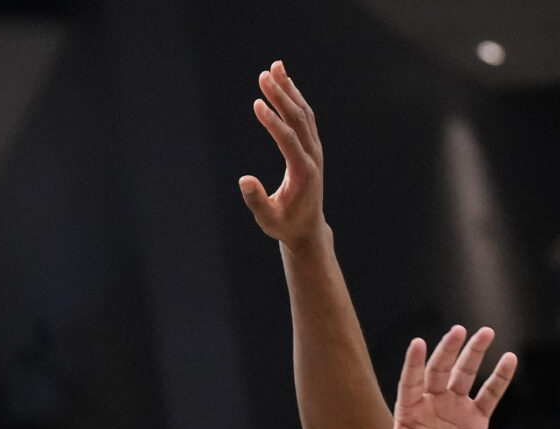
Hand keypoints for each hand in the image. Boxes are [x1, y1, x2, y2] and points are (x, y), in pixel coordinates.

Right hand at [239, 61, 325, 246]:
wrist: (307, 229)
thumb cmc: (284, 225)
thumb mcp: (267, 220)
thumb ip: (257, 201)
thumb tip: (244, 180)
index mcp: (303, 173)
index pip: (287, 140)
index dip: (272, 121)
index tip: (256, 103)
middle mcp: (313, 157)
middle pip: (298, 119)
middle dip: (281, 95)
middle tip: (264, 75)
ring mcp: (315, 150)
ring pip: (304, 113)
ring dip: (289, 89)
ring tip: (275, 67)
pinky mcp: (312, 147)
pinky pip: (305, 117)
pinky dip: (295, 98)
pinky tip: (284, 83)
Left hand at [341, 326, 515, 428]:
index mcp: (408, 411)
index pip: (411, 381)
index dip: (414, 364)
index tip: (418, 344)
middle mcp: (431, 405)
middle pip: (440, 371)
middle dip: (449, 350)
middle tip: (459, 330)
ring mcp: (455, 410)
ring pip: (465, 376)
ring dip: (475, 354)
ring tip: (486, 332)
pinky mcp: (476, 422)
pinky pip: (489, 395)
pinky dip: (499, 378)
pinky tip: (509, 359)